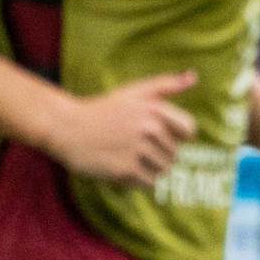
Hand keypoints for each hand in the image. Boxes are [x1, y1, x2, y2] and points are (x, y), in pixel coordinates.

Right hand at [46, 71, 196, 186]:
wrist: (64, 127)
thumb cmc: (103, 110)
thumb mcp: (134, 92)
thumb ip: (166, 85)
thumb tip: (194, 76)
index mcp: (154, 109)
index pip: (189, 131)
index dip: (177, 135)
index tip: (159, 134)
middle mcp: (148, 128)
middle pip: (175, 154)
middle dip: (159, 154)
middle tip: (133, 146)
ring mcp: (137, 149)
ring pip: (164, 170)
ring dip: (150, 169)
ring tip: (128, 157)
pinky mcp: (125, 169)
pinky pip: (150, 183)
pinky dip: (139, 180)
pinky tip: (122, 168)